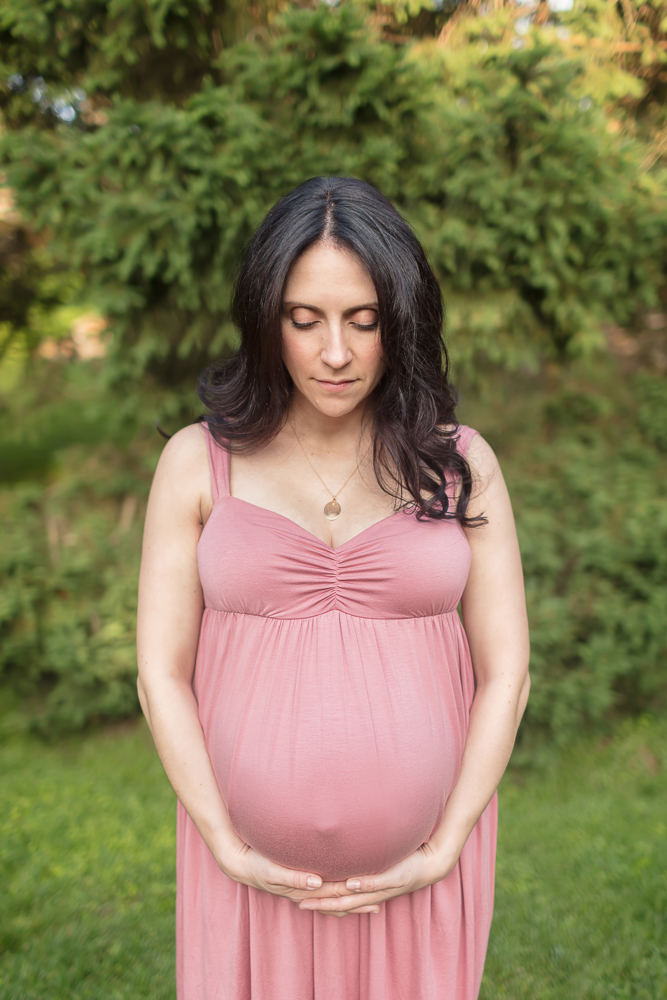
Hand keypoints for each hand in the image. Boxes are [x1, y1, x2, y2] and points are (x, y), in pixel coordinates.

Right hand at [222, 843, 380, 914]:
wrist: (241, 864)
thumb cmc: (257, 864)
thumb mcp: (274, 871)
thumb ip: (295, 877)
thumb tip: (317, 882)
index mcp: (302, 890)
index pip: (332, 895)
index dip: (351, 894)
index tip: (371, 894)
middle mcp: (305, 893)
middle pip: (335, 901)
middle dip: (356, 903)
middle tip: (378, 905)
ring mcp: (302, 890)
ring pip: (330, 900)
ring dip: (349, 903)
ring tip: (367, 903)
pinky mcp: (299, 884)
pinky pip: (322, 892)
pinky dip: (335, 894)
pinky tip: (343, 890)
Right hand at [296, 841, 458, 916]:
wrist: (431, 863)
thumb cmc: (403, 862)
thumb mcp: (380, 863)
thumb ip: (362, 862)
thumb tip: (346, 853)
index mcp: (366, 890)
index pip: (337, 899)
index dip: (318, 900)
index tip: (297, 897)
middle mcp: (371, 893)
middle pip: (341, 903)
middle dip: (320, 903)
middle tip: (300, 903)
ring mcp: (382, 887)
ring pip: (355, 897)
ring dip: (336, 899)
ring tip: (317, 895)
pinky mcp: (394, 878)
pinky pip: (376, 883)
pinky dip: (363, 884)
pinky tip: (350, 883)